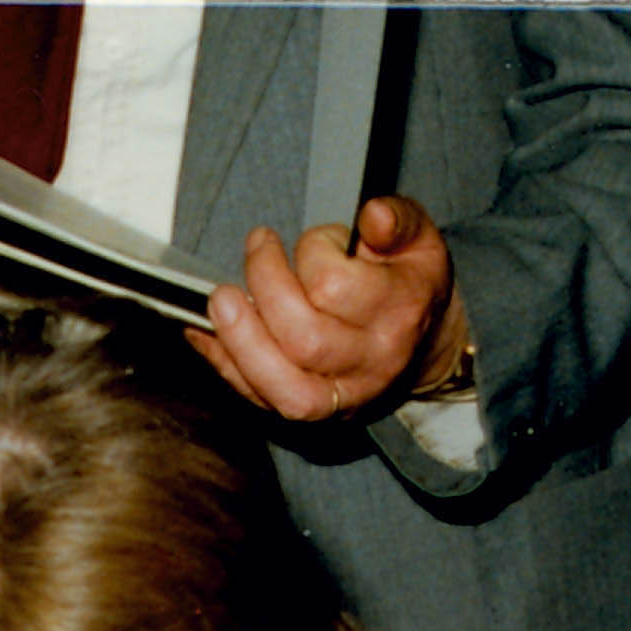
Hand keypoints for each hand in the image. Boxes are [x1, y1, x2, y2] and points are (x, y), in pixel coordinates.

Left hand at [189, 195, 468, 427]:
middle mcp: (373, 362)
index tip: (309, 241)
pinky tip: (205, 333)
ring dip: (239, 340)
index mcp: (399, 312)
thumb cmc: (408, 281)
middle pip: (304, 340)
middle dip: (265, 288)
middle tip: (257, 249)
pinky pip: (259, 400)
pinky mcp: (314, 413)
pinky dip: (225, 364)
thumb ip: (399, 219)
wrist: (424, 341)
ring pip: (282, 386)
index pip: (334, 288)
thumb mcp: (418, 238)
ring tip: (220, 300)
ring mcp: (343, 396)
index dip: (310, 254)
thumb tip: (372, 216)